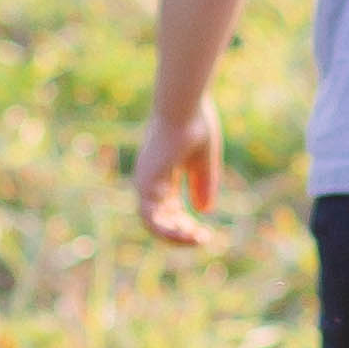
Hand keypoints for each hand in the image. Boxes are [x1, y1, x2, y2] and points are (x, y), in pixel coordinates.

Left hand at [132, 99, 222, 251]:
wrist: (185, 107)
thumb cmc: (195, 125)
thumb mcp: (203, 162)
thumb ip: (203, 184)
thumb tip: (203, 211)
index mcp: (162, 173)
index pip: (166, 208)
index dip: (183, 224)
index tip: (204, 233)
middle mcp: (149, 180)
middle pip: (159, 218)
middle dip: (180, 233)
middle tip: (201, 239)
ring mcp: (145, 182)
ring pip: (151, 223)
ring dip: (174, 236)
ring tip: (197, 240)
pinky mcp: (145, 184)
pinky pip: (150, 218)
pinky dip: (168, 231)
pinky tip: (189, 233)